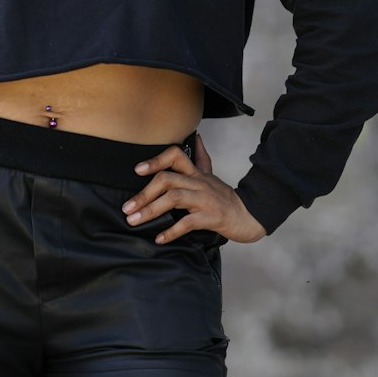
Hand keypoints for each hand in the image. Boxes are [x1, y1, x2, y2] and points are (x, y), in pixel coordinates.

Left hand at [121, 131, 267, 244]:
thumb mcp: (212, 175)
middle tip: (127, 208)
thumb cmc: (226, 198)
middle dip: (144, 193)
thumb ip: (200, 158)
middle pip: (167, 179)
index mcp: (196, 173)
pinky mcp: (212, 217)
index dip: (155, 161)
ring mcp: (205, 200)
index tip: (137, 170)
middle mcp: (199, 183)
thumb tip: (195, 138)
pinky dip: (172, 231)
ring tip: (134, 221)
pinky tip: (160, 238)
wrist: (249, 216)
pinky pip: (188, 222)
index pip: (175, 156)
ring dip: (151, 210)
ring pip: (174, 198)